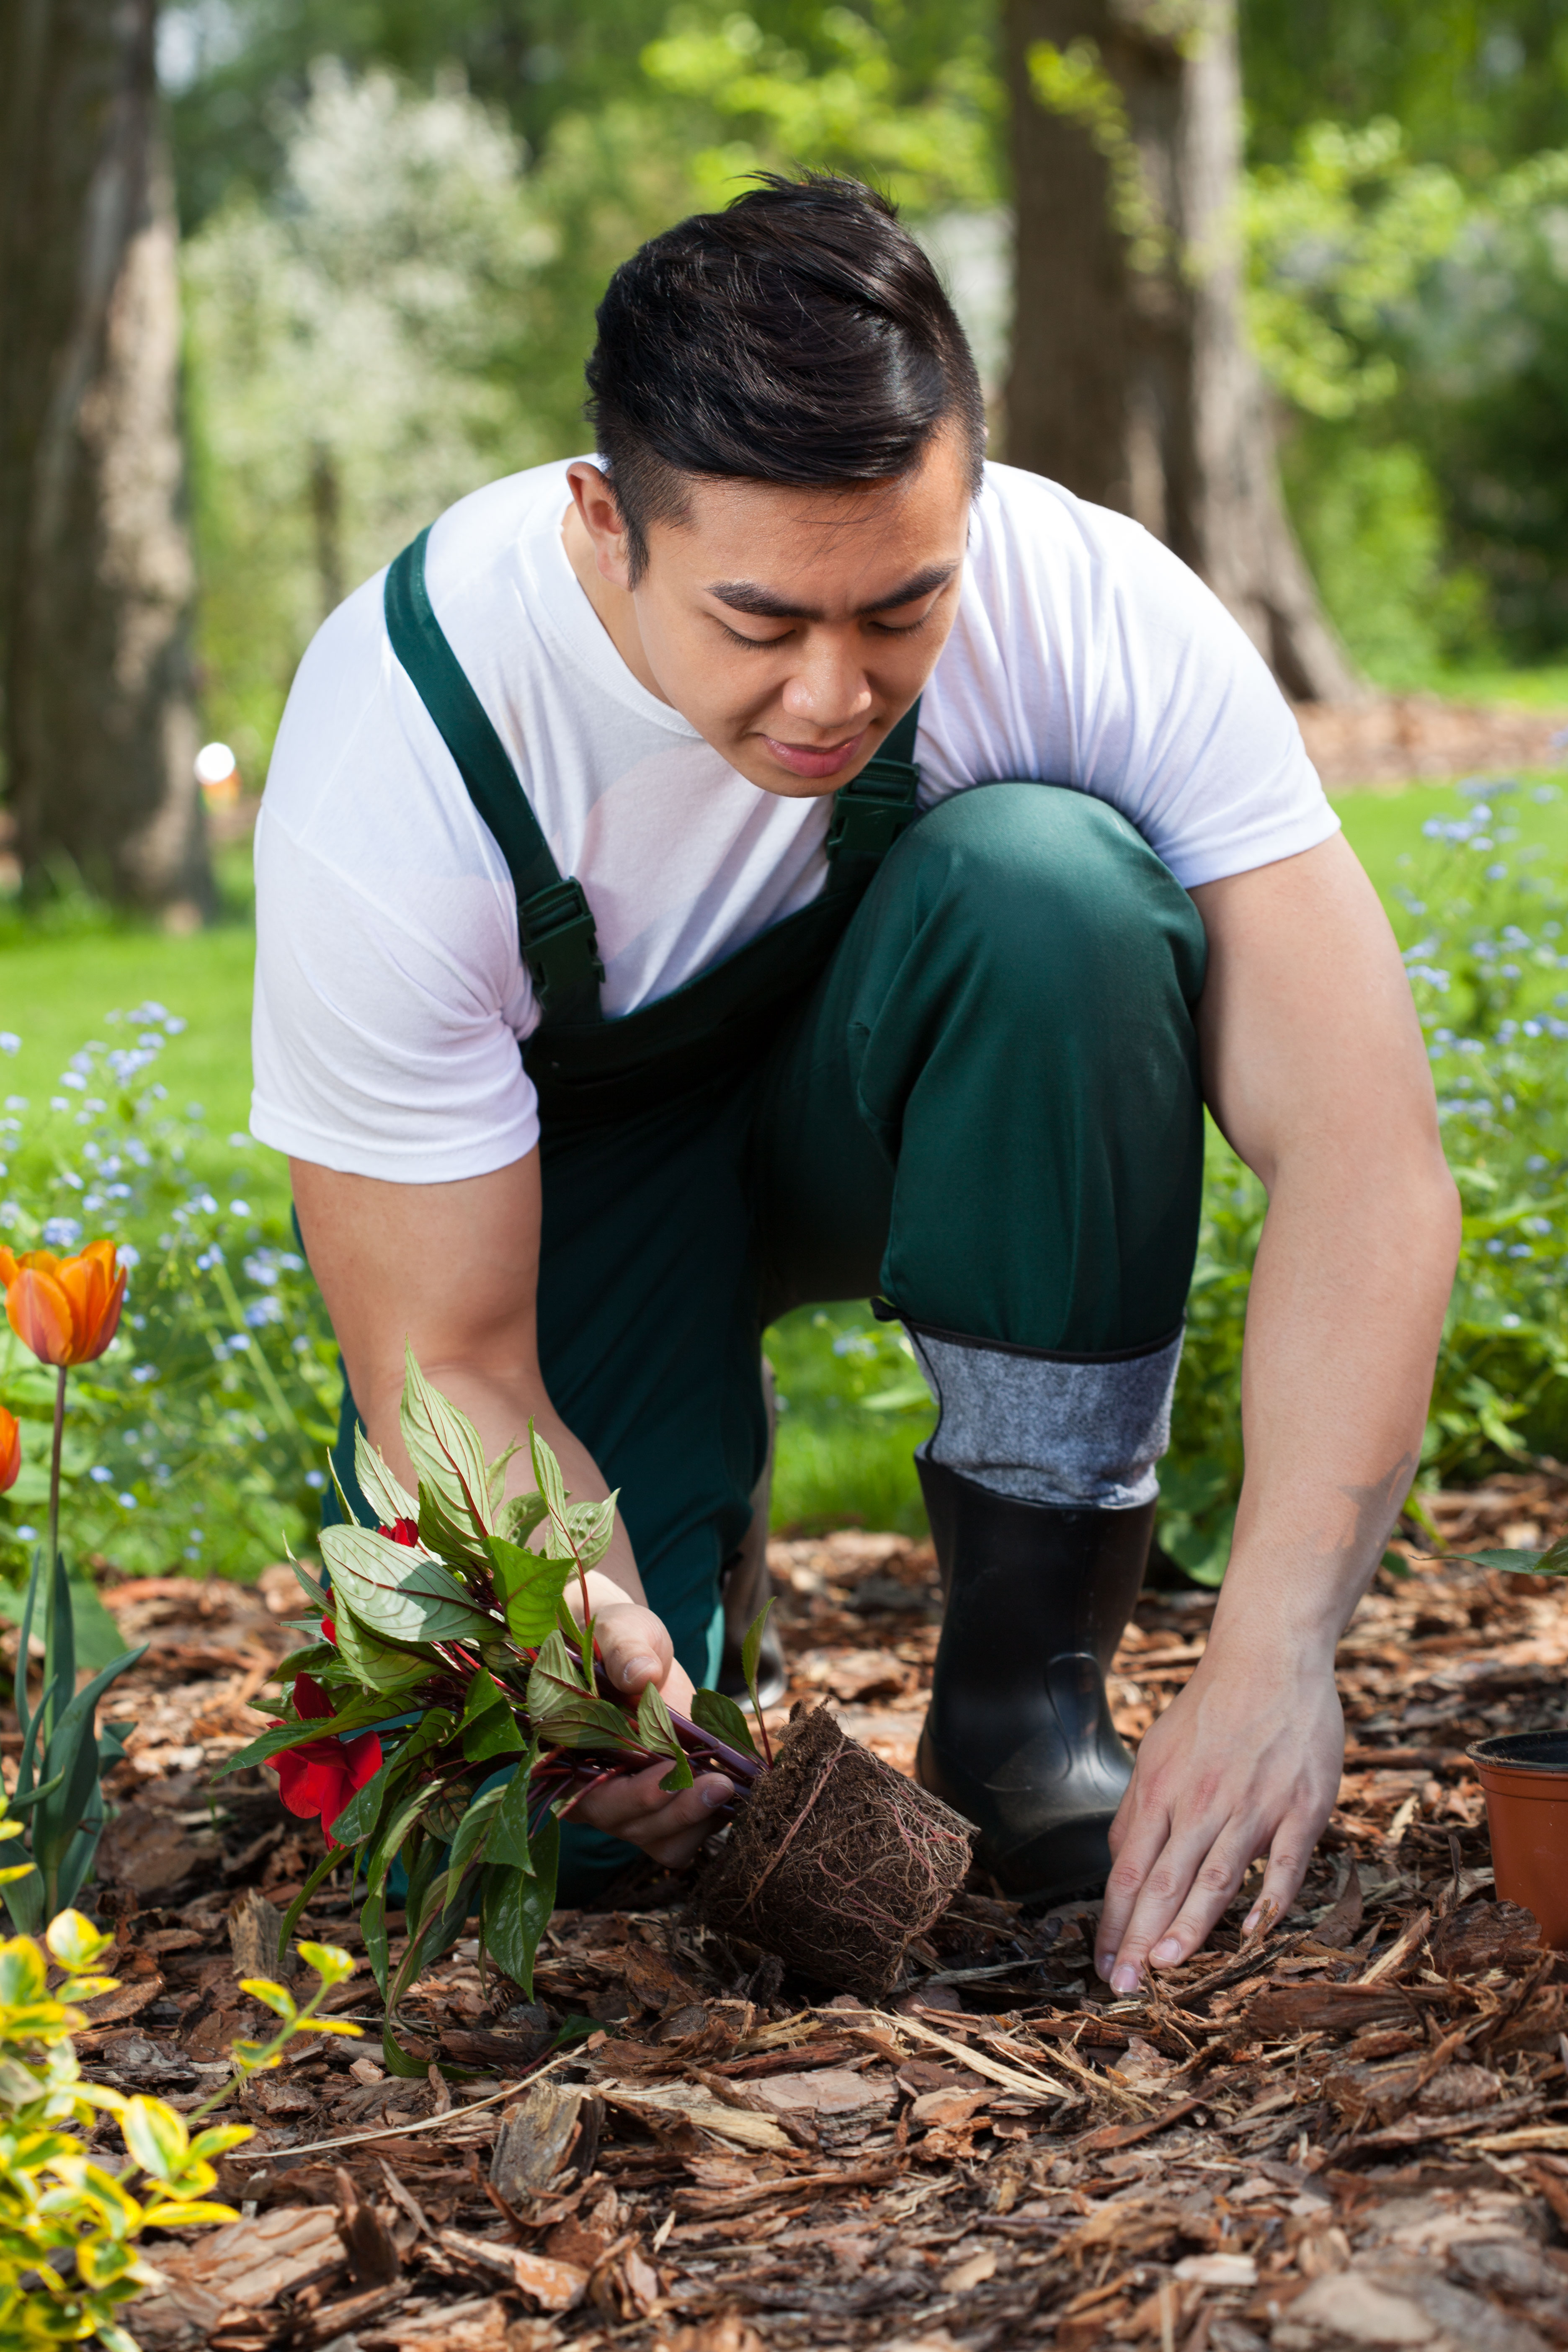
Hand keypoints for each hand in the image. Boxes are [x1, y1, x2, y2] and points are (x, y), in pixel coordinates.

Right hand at [565, 1571, 734, 1867]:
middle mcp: (592, 1789)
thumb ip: (624, 1650)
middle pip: (629, 1825)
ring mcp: (629, 1802)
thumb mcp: (619, 1630)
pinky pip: (681, 1839)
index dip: (632, 1793)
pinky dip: (706, 1824)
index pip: (591, 1795)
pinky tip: (731, 1791)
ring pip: (658, 1841)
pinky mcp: (662, 1803)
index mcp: (564, 1752)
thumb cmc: (616, 1636)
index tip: (672, 1772)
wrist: (634, 1647)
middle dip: (675, 1810)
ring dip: (694, 1822)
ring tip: (730, 1787)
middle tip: (720, 1785)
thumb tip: (641, 1674)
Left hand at [1094, 1635, 1343, 1992]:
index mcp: (1160, 1791)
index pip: (1127, 1870)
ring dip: (1190, 1928)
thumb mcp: (1157, 1752)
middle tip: (1123, 1987)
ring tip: (1167, 1969)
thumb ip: (1140, 1809)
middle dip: (1140, 1940)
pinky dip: (1268, 1901)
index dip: (1114, 1922)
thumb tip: (1119, 1860)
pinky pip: (1283, 1863)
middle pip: (1163, 1881)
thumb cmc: (1210, 1710)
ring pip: (1215, 1878)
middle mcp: (1201, 1802)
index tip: (1103, 1964)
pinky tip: (1252, 1934)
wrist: (1269, 1659)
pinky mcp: (1301, 1807)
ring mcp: (1253, 1805)